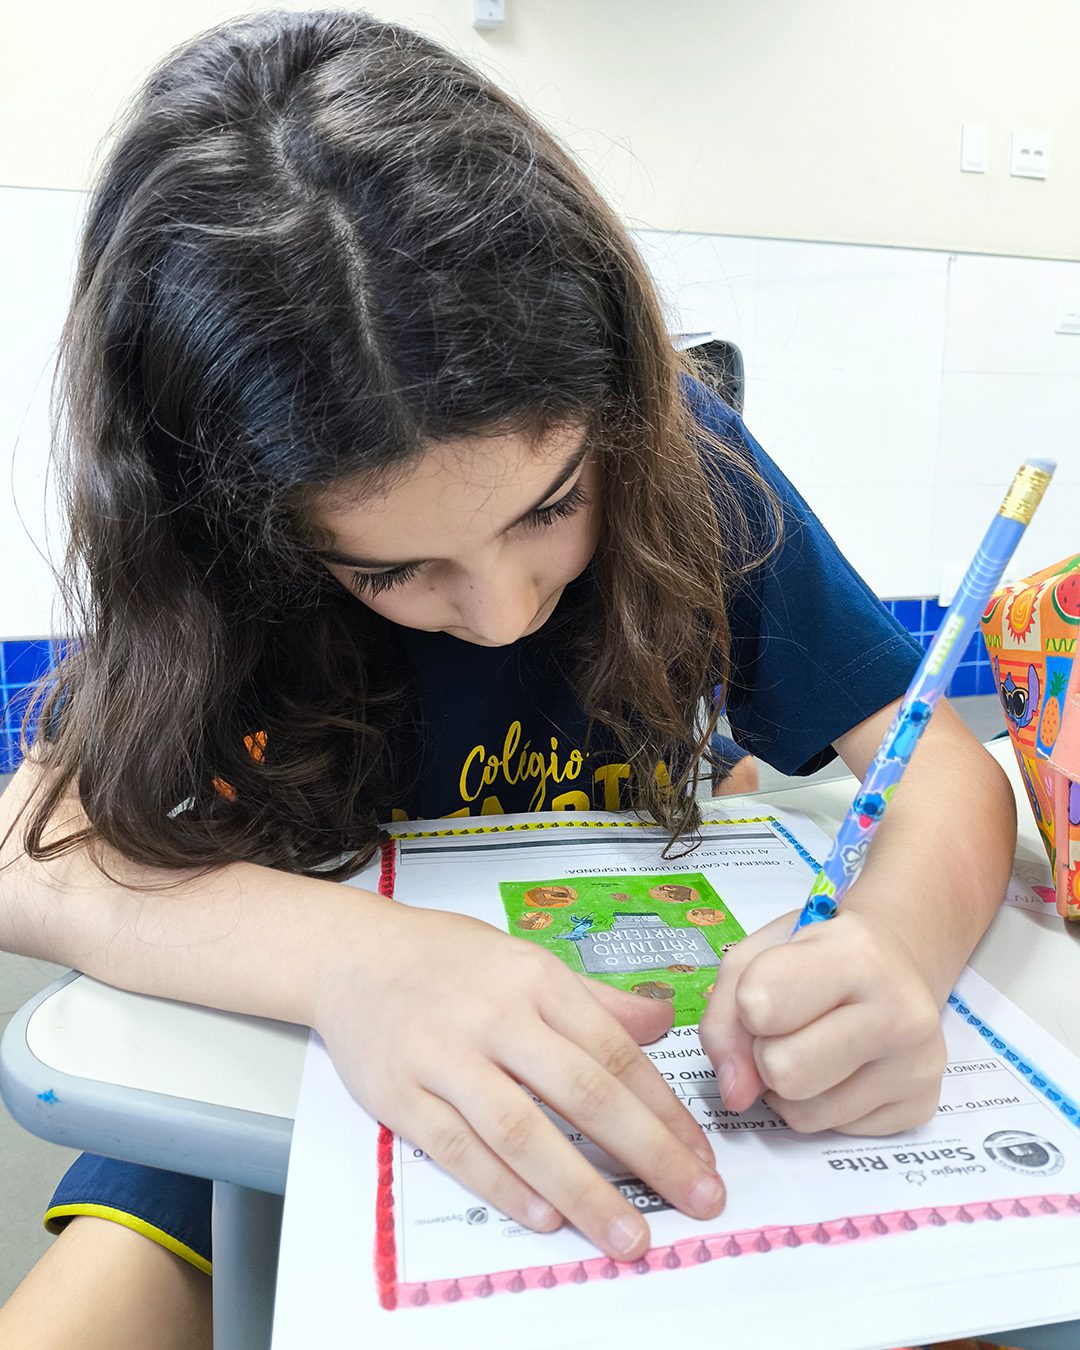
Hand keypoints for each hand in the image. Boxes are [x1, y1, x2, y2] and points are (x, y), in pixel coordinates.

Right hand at [313, 902, 724, 1260]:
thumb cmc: (447, 960)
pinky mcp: (398, 1094)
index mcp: (536, 980)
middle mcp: (495, 1016)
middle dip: (647, 1152)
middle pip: (582, 1091)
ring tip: (628, 1234)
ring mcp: (443, 1057)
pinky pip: (457, 1148)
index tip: (701, 1154)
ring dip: (582, 1188)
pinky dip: (502, 1185)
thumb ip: (596, 999)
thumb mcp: (527, 960)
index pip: (614, 1051)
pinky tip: (545, 1217)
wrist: (352, 956)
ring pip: (522, 1130)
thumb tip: (664, 1020)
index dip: (664, 1108)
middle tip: (697, 1198)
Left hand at [699, 908, 945, 1134]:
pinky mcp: (922, 1106)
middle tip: (789, 1026)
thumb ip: (724, 1018)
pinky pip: (835, 1131)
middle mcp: (900, 1011)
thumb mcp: (755, 956)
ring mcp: (918, 1064)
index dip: (747, 1005)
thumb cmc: (815, 956)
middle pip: (783, 1072)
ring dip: (791, 1087)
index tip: (768, 989)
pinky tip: (842, 1066)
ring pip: (805, 1113)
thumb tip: (737, 1094)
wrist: (892, 962)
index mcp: (856, 954)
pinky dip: (823, 1105)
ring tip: (814, 1043)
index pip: (760, 1005)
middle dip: (767, 1054)